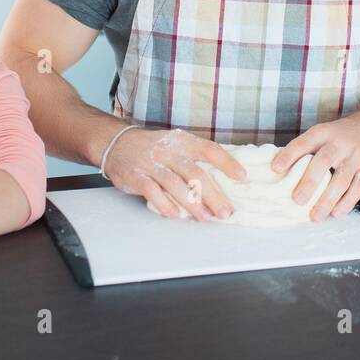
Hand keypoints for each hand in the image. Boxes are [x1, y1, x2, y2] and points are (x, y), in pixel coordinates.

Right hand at [104, 128, 245, 219]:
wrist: (117, 144)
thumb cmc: (154, 148)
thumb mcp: (176, 144)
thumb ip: (196, 158)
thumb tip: (226, 178)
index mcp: (183, 141)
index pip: (209, 149)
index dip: (227, 163)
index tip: (242, 177)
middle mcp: (168, 150)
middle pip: (194, 172)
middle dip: (212, 194)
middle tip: (225, 211)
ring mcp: (151, 163)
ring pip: (175, 184)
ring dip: (191, 203)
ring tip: (205, 218)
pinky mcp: (135, 176)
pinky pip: (152, 191)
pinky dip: (164, 204)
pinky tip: (175, 215)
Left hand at [273, 117, 359, 220]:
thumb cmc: (338, 137)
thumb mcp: (321, 134)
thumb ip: (304, 150)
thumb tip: (279, 172)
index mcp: (323, 132)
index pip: (303, 143)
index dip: (289, 155)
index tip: (275, 169)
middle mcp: (340, 142)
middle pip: (324, 160)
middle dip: (310, 182)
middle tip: (297, 200)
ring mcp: (356, 155)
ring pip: (342, 179)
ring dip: (328, 199)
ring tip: (316, 216)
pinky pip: (358, 188)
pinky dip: (346, 202)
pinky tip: (336, 213)